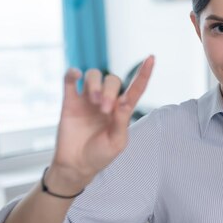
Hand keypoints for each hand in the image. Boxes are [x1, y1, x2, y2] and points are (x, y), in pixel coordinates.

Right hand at [48, 56, 154, 191]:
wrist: (76, 165)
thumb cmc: (100, 155)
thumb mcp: (117, 142)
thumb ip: (121, 120)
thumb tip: (124, 100)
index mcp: (122, 110)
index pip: (136, 88)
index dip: (144, 73)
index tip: (151, 58)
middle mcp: (106, 101)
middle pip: (112, 80)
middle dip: (109, 91)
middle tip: (104, 109)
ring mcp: (87, 99)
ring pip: (94, 75)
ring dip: (95, 84)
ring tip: (93, 101)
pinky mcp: (70, 101)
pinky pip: (70, 80)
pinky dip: (73, 73)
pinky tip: (75, 75)